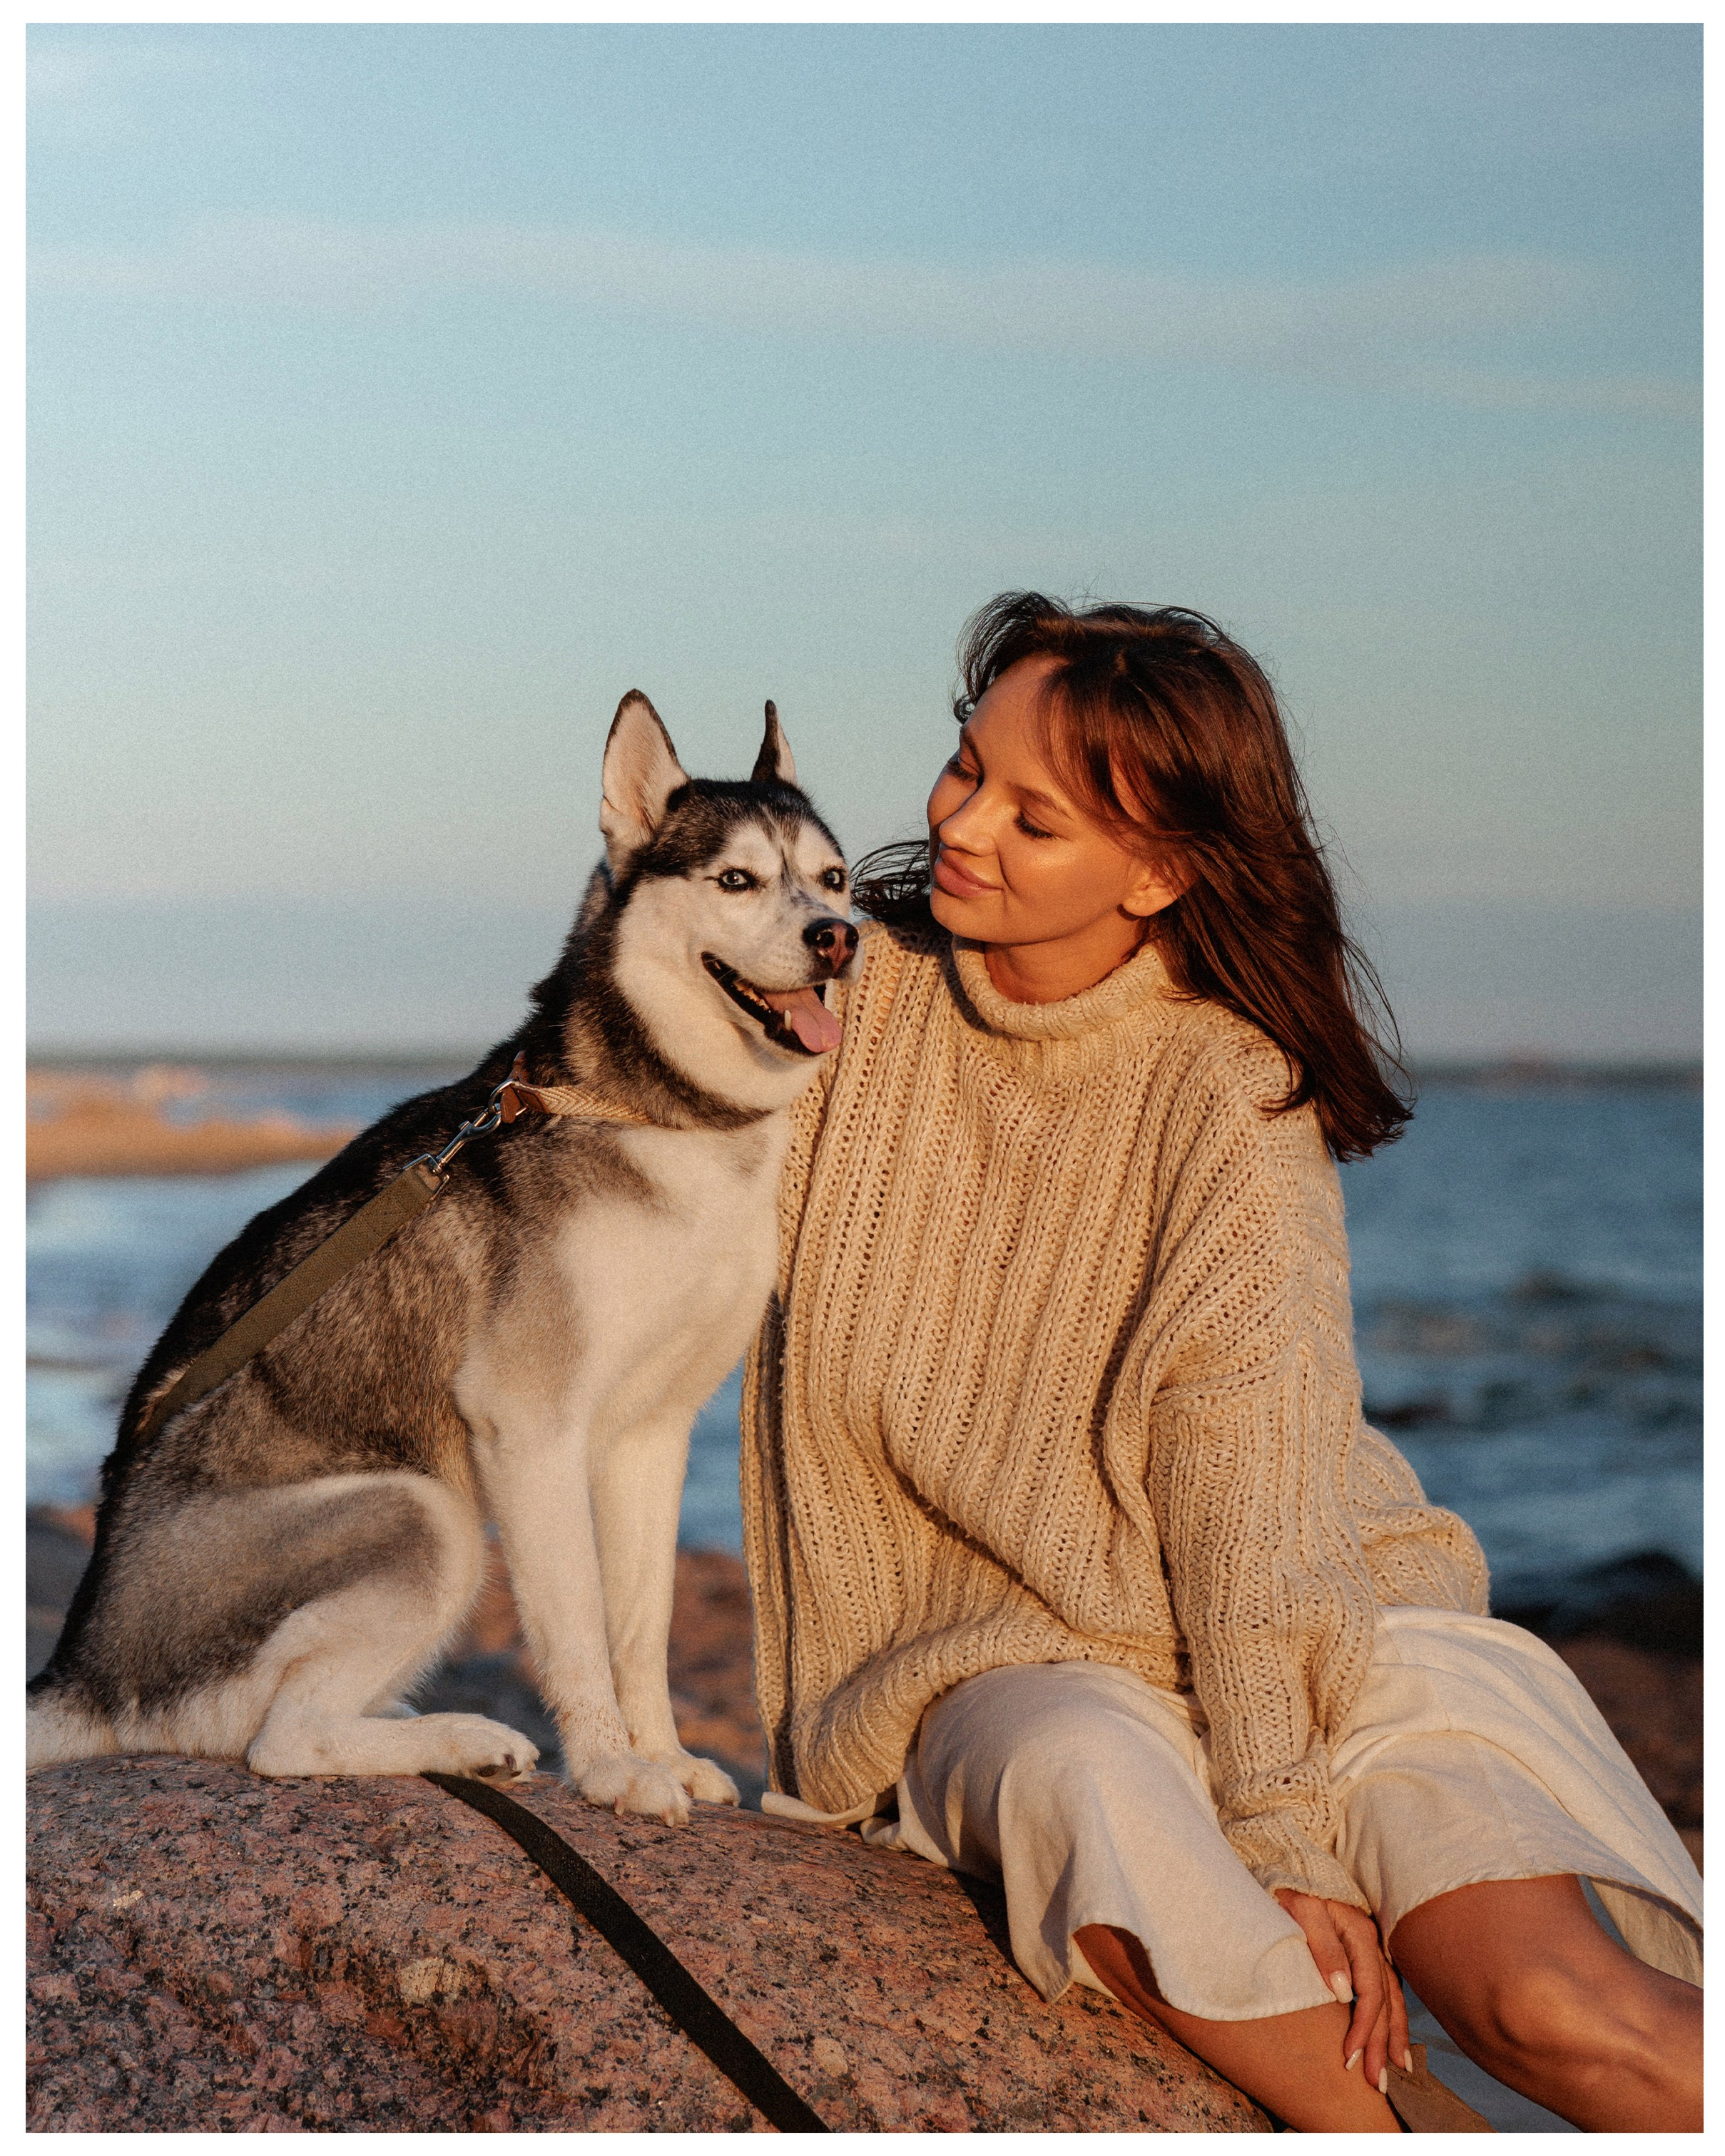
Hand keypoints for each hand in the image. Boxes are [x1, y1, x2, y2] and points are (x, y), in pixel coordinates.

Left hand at [1274, 1888, 1410, 2094]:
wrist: (1286, 1853)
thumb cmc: (1289, 1882)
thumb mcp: (1302, 1909)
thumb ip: (1323, 1949)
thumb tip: (1344, 1993)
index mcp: (1359, 1933)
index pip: (1369, 1991)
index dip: (1363, 2028)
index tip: (1350, 2058)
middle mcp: (1370, 1941)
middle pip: (1384, 2000)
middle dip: (1382, 2043)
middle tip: (1377, 2083)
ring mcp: (1369, 1943)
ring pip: (1391, 1995)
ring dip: (1394, 2033)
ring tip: (1398, 2067)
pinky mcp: (1362, 1945)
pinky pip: (1385, 1985)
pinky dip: (1392, 2012)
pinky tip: (1392, 2032)